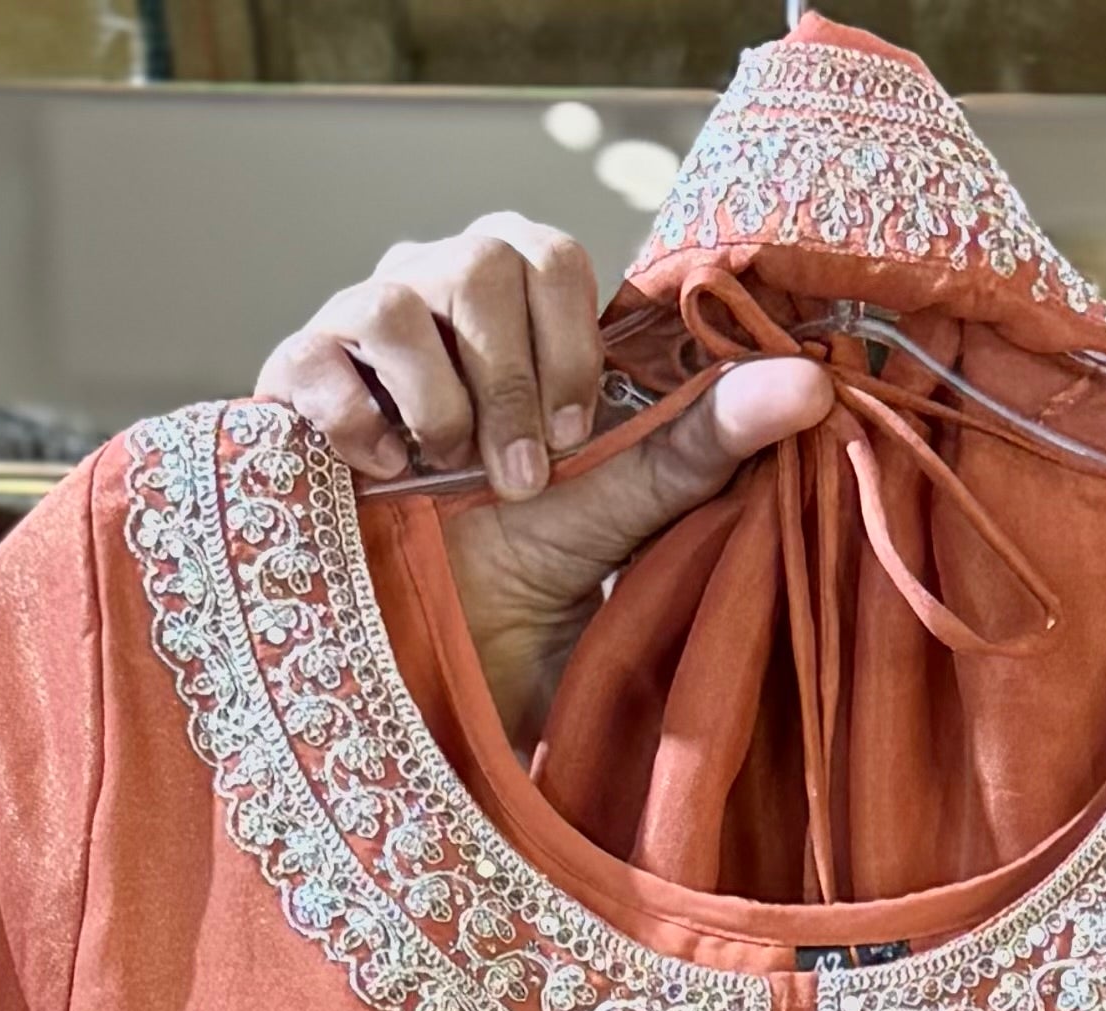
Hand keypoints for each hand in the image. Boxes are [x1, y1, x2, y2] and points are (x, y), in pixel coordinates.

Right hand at [254, 218, 831, 743]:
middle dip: (513, 373)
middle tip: (521, 476)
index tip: (578, 434)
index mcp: (521, 322)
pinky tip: (379, 476)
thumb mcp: (613, 519)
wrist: (411, 665)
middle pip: (485, 250)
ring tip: (450, 481)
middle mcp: (440, 302)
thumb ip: (699, 450)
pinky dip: (361, 421)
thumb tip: (814, 386)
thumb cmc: (515, 579)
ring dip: (444, 402)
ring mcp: (361, 330)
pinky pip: (324, 354)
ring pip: (402, 290)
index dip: (571, 339)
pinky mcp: (291, 376)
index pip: (553, 252)